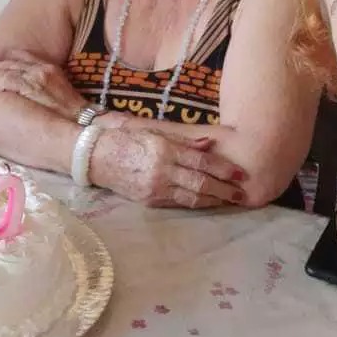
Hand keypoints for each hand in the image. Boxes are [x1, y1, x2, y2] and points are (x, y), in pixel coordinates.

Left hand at [0, 48, 87, 119]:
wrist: (85, 118)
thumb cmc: (73, 110)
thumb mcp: (60, 89)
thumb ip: (44, 84)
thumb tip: (29, 89)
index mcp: (47, 67)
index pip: (21, 56)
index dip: (3, 54)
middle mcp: (40, 69)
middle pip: (8, 63)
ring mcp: (35, 77)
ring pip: (3, 72)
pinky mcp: (31, 87)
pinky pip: (5, 83)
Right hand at [89, 128, 246, 208]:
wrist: (95, 157)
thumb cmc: (126, 140)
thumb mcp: (154, 132)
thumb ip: (183, 140)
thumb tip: (209, 144)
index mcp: (164, 150)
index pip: (201, 162)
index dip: (223, 169)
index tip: (239, 173)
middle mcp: (162, 171)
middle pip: (201, 183)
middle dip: (224, 189)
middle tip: (242, 193)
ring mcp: (155, 188)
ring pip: (192, 197)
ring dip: (213, 200)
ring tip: (229, 200)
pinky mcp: (149, 201)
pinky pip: (178, 203)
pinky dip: (195, 203)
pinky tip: (207, 202)